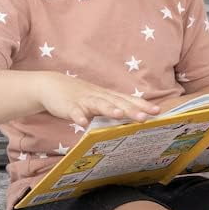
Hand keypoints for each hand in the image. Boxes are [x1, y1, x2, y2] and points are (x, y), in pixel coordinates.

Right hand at [35, 72, 160, 126]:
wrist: (51, 85)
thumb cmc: (80, 96)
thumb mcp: (99, 101)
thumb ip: (113, 109)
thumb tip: (132, 119)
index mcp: (108, 96)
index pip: (128, 100)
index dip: (142, 105)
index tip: (157, 111)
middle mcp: (99, 97)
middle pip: (117, 102)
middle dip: (132, 109)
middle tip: (145, 117)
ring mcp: (83, 101)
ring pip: (98, 105)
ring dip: (109, 109)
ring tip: (120, 115)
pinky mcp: (68, 106)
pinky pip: (74, 112)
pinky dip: (78, 117)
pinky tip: (83, 124)